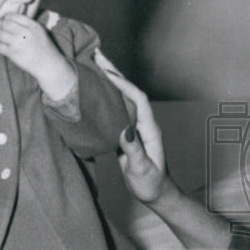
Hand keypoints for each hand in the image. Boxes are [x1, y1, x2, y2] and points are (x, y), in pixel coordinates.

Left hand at [0, 13, 74, 97]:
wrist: (49, 66)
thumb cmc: (45, 49)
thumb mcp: (40, 32)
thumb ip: (28, 24)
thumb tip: (11, 20)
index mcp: (32, 25)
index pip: (13, 16)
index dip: (8, 19)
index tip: (8, 25)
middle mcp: (24, 32)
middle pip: (4, 23)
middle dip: (2, 28)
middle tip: (4, 33)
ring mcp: (18, 42)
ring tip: (1, 40)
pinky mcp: (13, 53)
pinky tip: (0, 46)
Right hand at [93, 53, 169, 203]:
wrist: (157, 194)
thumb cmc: (152, 184)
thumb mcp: (143, 170)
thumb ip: (134, 151)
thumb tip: (124, 131)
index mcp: (149, 129)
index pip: (139, 100)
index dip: (124, 85)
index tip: (108, 73)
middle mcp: (142, 123)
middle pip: (130, 92)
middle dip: (115, 73)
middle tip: (97, 55)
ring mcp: (134, 126)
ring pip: (121, 98)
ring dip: (108, 80)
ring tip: (92, 64)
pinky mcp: (125, 132)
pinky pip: (115, 109)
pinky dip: (104, 96)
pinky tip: (92, 89)